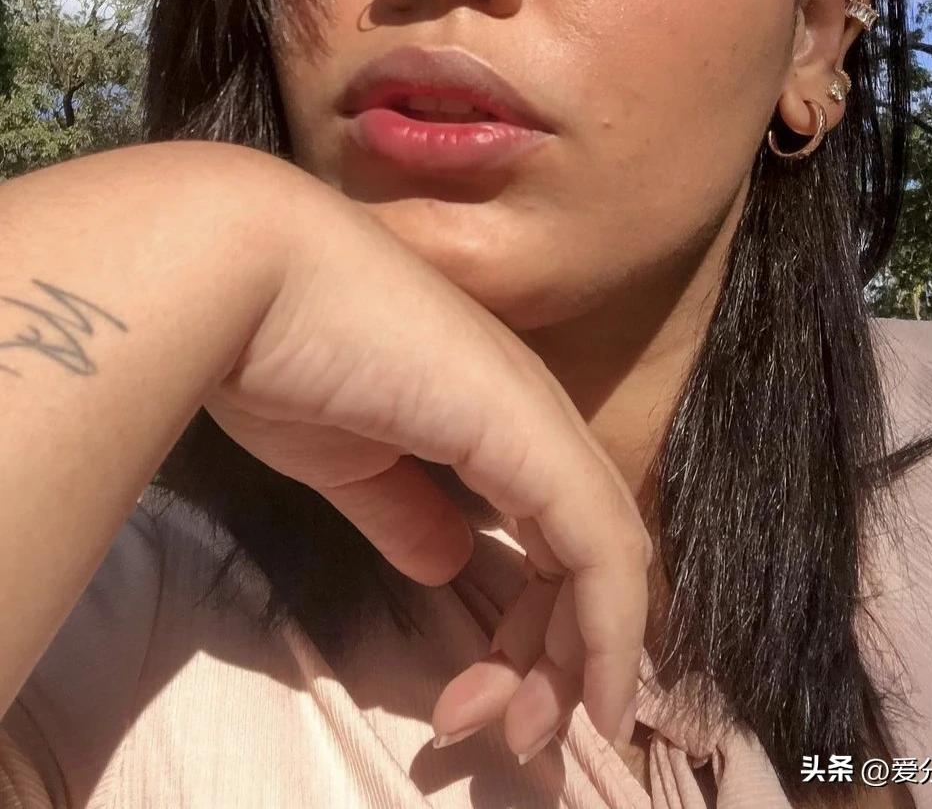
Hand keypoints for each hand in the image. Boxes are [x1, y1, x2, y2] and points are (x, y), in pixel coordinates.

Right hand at [202, 173, 650, 759]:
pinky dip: (608, 629)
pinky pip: (599, 545)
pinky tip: (590, 698)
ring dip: (573, 662)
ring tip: (524, 736)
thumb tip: (448, 560)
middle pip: (589, 552)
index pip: (556, 528)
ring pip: (606, 558)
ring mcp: (535, 415)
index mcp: (491, 412)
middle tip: (514, 737)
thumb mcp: (347, 457)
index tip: (492, 702)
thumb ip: (405, 508)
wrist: (244, 273)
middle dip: (559, 660)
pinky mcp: (528, 431)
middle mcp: (530, 410)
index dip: (542, 623)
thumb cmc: (278, 352)